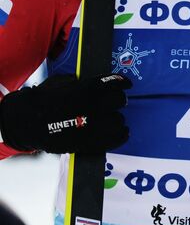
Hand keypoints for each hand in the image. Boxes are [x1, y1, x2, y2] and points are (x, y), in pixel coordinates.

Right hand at [0, 73, 129, 153]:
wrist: (26, 121)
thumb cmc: (42, 100)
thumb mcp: (61, 83)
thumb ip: (81, 83)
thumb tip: (94, 83)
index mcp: (87, 89)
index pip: (114, 83)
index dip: (123, 82)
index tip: (126, 84)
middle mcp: (93, 106)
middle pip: (119, 100)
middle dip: (118, 100)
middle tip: (116, 101)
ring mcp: (93, 125)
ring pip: (118, 120)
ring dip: (116, 118)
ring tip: (113, 119)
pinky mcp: (90, 142)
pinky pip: (115, 139)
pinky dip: (121, 135)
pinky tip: (122, 132)